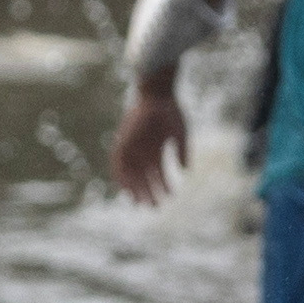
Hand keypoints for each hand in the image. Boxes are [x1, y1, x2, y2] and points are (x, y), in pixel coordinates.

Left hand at [110, 85, 186, 204]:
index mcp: (155, 149)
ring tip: (142, 203)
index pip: (157, 173)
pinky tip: (126, 189)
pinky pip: (117, 163)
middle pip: (143, 177)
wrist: (156, 94)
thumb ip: (182, 152)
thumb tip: (186, 171)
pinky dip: (121, 177)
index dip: (163, 186)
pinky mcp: (122, 141)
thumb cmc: (170, 111)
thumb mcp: (180, 134)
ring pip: (130, 174)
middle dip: (149, 193)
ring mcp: (131, 146)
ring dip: (135, 189)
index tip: (168, 198)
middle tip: (155, 208)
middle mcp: (142, 150)